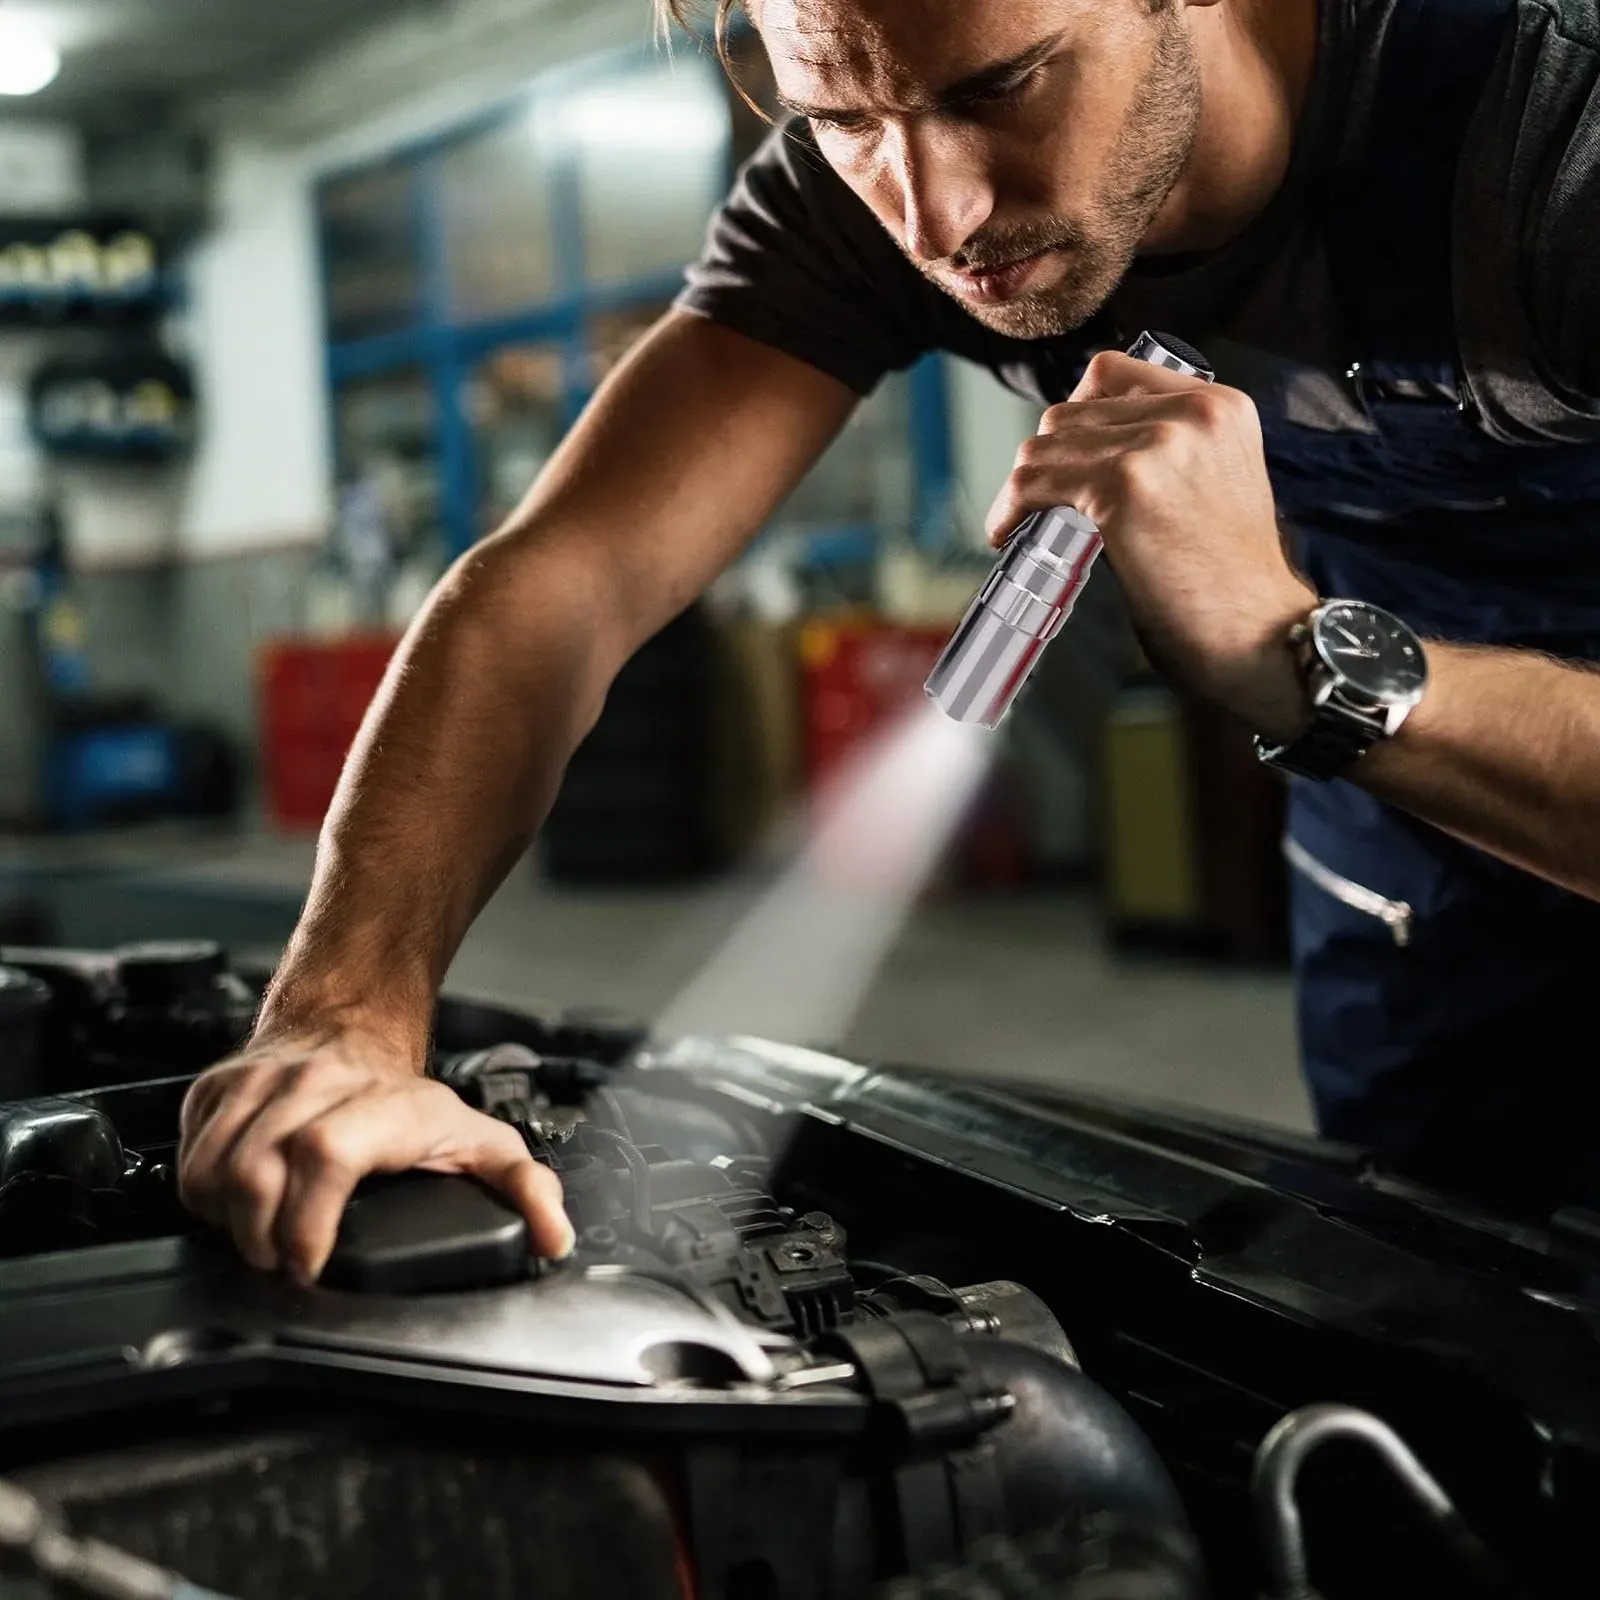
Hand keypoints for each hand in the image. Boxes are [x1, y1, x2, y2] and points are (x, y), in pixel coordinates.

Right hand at [178, 1025, 575, 1284]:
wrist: (353, 1024)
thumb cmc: (411, 1098)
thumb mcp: (481, 1138)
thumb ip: (525, 1188)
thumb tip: (554, 1235)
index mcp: (381, 1105)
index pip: (325, 1153)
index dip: (308, 1222)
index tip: (309, 1264)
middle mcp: (315, 1085)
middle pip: (257, 1170)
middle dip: (262, 1239)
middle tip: (284, 1263)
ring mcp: (260, 1084)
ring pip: (213, 1167)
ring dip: (229, 1221)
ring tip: (261, 1238)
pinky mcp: (216, 1089)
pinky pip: (188, 1156)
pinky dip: (203, 1193)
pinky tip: (235, 1205)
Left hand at [988, 350, 1315, 737]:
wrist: (1261, 633)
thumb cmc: (1233, 581)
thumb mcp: (1218, 484)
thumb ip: (1169, 453)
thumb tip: (1087, 454)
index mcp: (1219, 405)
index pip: (1111, 373)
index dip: (1074, 413)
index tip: (1061, 452)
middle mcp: (1190, 414)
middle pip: (1069, 413)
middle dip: (1045, 459)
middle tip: (1037, 501)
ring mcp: (1156, 447)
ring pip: (1044, 447)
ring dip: (1022, 487)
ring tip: (1020, 520)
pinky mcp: (1122, 489)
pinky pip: (1033, 485)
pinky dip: (1009, 509)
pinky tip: (1007, 531)